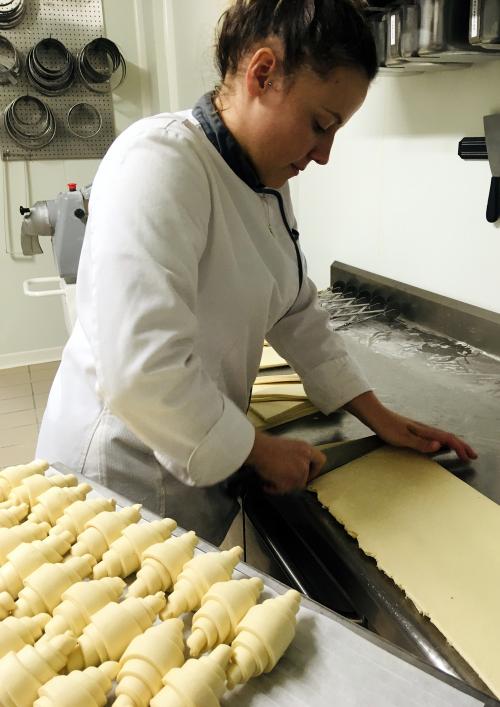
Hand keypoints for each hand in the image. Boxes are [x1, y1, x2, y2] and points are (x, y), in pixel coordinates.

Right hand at [245, 431, 325, 493]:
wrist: (258, 448)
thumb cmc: (268, 445)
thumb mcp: (288, 446)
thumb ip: (296, 455)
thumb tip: (293, 466)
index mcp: (306, 449)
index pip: (320, 460)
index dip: (315, 469)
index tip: (307, 472)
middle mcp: (305, 461)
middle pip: (305, 477)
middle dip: (295, 480)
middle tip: (284, 479)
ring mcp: (299, 472)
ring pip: (294, 485)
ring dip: (283, 485)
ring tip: (271, 481)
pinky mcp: (290, 481)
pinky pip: (283, 490)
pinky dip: (274, 489)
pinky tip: (267, 485)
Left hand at [345, 392, 476, 461]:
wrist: (375, 415)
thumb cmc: (387, 427)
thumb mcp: (402, 438)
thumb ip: (420, 443)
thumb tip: (439, 445)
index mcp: (424, 430)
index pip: (447, 438)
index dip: (459, 447)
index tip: (468, 457)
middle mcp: (424, 428)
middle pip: (448, 436)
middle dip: (462, 446)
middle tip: (473, 456)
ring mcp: (419, 428)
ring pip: (442, 436)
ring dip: (454, 444)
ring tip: (462, 451)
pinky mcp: (413, 430)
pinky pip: (434, 436)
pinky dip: (443, 441)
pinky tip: (440, 445)